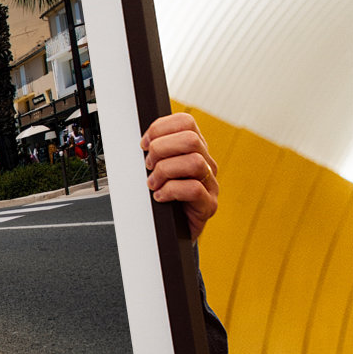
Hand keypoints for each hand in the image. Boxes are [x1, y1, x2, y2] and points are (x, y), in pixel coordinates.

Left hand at [141, 113, 218, 240]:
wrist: (171, 231)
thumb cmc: (163, 197)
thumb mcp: (156, 169)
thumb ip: (154, 153)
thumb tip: (142, 142)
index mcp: (194, 149)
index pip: (185, 122)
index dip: (160, 128)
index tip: (144, 144)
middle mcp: (206, 163)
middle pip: (191, 139)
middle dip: (161, 149)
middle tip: (148, 165)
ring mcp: (210, 184)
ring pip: (194, 162)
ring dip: (165, 171)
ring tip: (153, 183)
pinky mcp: (208, 205)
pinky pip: (193, 189)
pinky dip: (170, 191)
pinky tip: (160, 196)